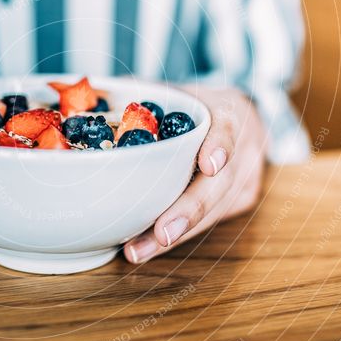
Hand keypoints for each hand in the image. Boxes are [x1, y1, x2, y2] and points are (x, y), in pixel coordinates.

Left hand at [124, 87, 266, 263]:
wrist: (234, 116)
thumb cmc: (195, 104)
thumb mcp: (176, 90)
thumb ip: (142, 94)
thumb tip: (92, 94)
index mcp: (229, 110)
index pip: (229, 125)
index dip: (220, 144)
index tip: (209, 165)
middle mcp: (246, 146)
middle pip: (221, 183)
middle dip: (189, 211)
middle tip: (162, 233)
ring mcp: (249, 176)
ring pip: (215, 211)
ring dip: (176, 235)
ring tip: (139, 249)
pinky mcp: (243, 200)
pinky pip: (210, 222)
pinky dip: (178, 236)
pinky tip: (148, 247)